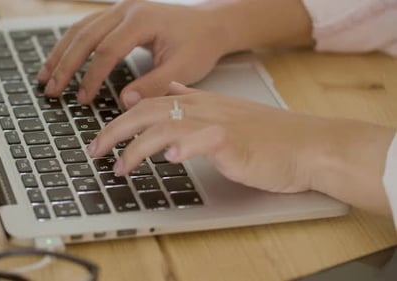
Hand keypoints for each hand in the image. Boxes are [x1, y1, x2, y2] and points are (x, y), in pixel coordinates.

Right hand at [37, 0, 226, 107]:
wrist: (210, 25)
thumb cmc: (199, 45)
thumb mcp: (183, 69)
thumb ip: (154, 85)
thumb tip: (124, 102)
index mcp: (142, 19)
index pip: (107, 50)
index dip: (91, 77)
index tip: (82, 100)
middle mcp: (127, 8)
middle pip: (85, 36)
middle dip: (65, 65)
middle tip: (51, 90)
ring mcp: (120, 8)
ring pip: (81, 29)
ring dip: (60, 53)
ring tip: (45, 76)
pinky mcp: (119, 14)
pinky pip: (87, 27)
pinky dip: (71, 45)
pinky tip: (60, 60)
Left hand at [88, 82, 394, 213]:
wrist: (309, 144)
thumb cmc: (270, 137)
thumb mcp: (227, 113)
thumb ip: (197, 101)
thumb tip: (174, 88)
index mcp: (200, 102)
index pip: (150, 105)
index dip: (122, 120)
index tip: (103, 139)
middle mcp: (204, 107)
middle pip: (148, 112)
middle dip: (115, 131)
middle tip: (94, 151)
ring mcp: (218, 122)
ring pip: (165, 126)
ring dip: (136, 148)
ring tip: (119, 167)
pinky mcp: (233, 141)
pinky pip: (201, 139)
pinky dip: (182, 147)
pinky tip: (169, 159)